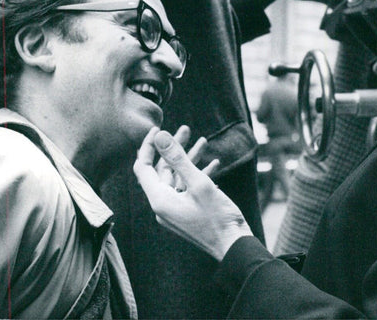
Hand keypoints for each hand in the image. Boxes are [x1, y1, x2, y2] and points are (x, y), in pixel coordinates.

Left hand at [133, 127, 253, 260]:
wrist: (234, 247)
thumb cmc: (218, 218)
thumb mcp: (198, 183)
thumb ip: (177, 158)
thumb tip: (160, 135)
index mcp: (159, 200)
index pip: (142, 167)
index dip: (148, 146)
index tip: (159, 128)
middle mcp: (162, 206)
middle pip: (161, 170)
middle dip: (174, 149)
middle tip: (186, 129)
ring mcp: (175, 211)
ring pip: (177, 178)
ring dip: (189, 160)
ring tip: (203, 141)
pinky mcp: (187, 213)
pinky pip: (187, 189)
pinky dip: (197, 175)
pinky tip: (214, 164)